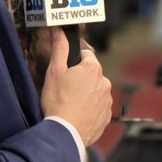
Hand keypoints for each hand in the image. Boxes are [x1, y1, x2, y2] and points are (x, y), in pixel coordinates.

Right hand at [40, 29, 111, 146]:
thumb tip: (58, 29)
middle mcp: (105, 83)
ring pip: (96, 91)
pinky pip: (98, 107)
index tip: (66, 70)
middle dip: (80, 78)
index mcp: (93, 68)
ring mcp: (107, 101)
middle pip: (91, 74)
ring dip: (86, 94)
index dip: (74, 61)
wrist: (65, 132)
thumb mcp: (54, 71)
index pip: (86, 55)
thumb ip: (59, 48)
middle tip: (65, 88)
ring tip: (70, 103)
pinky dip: (90, 109)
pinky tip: (77, 113)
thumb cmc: (58, 101)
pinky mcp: (106, 116)